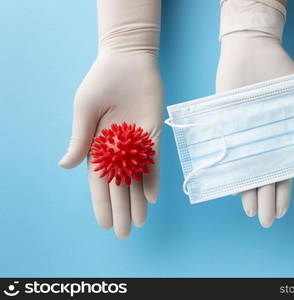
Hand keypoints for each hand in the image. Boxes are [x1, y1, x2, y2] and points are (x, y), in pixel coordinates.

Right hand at [59, 0, 161, 238]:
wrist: (129, 61)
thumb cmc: (102, 82)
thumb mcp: (85, 110)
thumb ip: (79, 139)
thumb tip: (65, 166)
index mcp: (97, 146)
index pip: (99, 182)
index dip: (101, 202)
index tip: (103, 223)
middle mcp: (118, 149)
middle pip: (119, 186)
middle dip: (121, 209)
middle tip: (123, 233)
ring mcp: (137, 144)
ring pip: (138, 179)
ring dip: (138, 201)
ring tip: (139, 222)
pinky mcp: (153, 135)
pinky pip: (154, 162)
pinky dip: (153, 179)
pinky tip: (152, 198)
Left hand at [216, 31, 293, 227]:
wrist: (251, 52)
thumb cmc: (279, 72)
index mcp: (280, 140)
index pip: (282, 172)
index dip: (281, 193)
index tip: (279, 212)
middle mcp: (262, 143)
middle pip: (265, 176)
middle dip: (265, 200)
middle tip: (264, 221)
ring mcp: (243, 138)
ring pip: (247, 170)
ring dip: (249, 191)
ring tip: (250, 210)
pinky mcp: (225, 128)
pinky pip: (227, 153)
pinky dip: (229, 168)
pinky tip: (232, 185)